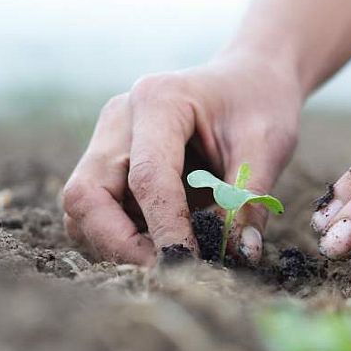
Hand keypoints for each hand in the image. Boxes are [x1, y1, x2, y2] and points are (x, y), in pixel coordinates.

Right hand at [62, 52, 301, 264]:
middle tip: (169, 271)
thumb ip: (250, 199)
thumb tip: (242, 255)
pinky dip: (124, 238)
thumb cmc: (259, 104)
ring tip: (173, 259)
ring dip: (117, 245)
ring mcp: (107, 142)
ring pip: (82, 210)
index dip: (164, 227)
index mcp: (159, 101)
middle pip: (86, 195)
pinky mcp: (109, 165)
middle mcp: (119, 119)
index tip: (188, 264)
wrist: (248, 80)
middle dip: (120, 244)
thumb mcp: (267, 146)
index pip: (147, 177)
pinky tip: (165, 245)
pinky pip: (98, 213)